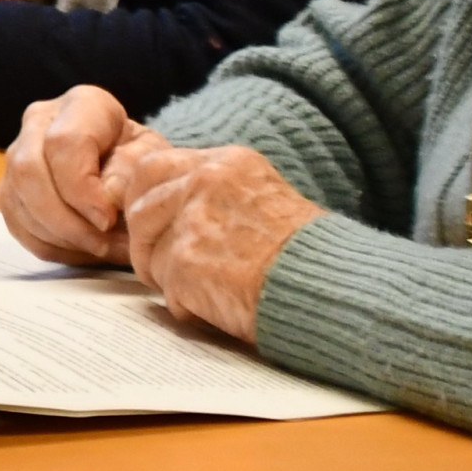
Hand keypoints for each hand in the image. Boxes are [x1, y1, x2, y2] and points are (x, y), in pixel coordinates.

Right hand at [0, 84, 141, 265]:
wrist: (129, 171)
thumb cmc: (141, 162)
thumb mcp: (152, 160)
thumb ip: (132, 171)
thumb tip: (105, 195)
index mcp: (81, 105)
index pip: (63, 143)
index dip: (82, 189)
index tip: (109, 220)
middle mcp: (39, 123)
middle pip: (28, 170)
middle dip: (65, 219)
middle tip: (103, 243)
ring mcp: (17, 156)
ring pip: (18, 201)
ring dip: (61, 237)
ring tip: (103, 250)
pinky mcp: (10, 190)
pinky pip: (18, 226)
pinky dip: (51, 246)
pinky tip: (84, 250)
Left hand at [116, 140, 319, 345]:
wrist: (332, 288)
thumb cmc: (306, 255)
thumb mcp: (264, 198)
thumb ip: (215, 193)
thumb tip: (163, 204)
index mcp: (225, 162)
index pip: (153, 167)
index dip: (144, 200)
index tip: (151, 225)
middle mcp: (204, 182)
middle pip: (139, 208)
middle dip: (145, 242)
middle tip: (166, 268)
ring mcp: (192, 221)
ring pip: (147, 252)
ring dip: (167, 278)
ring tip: (205, 291)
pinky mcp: (186, 262)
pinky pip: (167, 291)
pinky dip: (188, 307)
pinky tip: (221, 308)